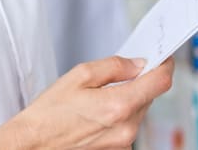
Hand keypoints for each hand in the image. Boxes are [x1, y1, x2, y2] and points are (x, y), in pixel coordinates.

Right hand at [0, 56, 173, 148]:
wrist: (33, 144)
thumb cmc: (49, 114)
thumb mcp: (79, 75)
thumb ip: (114, 66)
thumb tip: (137, 64)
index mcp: (119, 106)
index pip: (160, 82)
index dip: (164, 65)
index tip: (162, 57)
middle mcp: (126, 128)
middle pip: (150, 96)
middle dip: (140, 82)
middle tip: (121, 73)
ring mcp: (123, 143)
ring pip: (139, 111)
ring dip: (129, 99)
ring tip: (99, 97)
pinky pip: (128, 126)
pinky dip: (120, 115)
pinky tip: (97, 112)